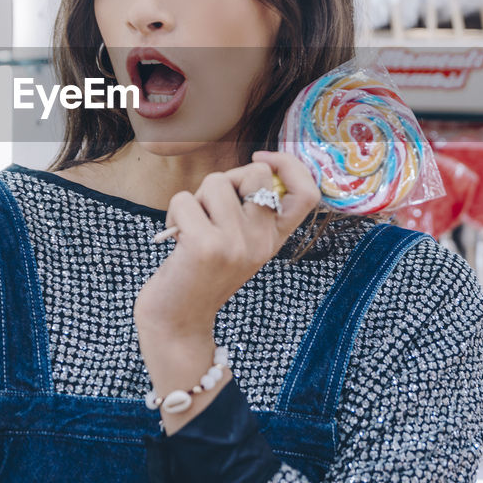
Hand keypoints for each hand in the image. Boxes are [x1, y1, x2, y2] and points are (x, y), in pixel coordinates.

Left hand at [133, 150, 319, 337]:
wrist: (176, 324)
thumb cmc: (198, 274)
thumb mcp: (236, 243)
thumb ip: (247, 210)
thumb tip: (251, 164)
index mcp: (273, 239)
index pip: (308, 193)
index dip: (290, 164)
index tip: (261, 159)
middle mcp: (262, 241)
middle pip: (256, 172)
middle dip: (226, 179)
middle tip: (208, 210)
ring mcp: (237, 244)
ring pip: (216, 181)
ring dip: (194, 199)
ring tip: (190, 228)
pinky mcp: (206, 246)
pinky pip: (184, 199)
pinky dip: (173, 214)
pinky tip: (175, 240)